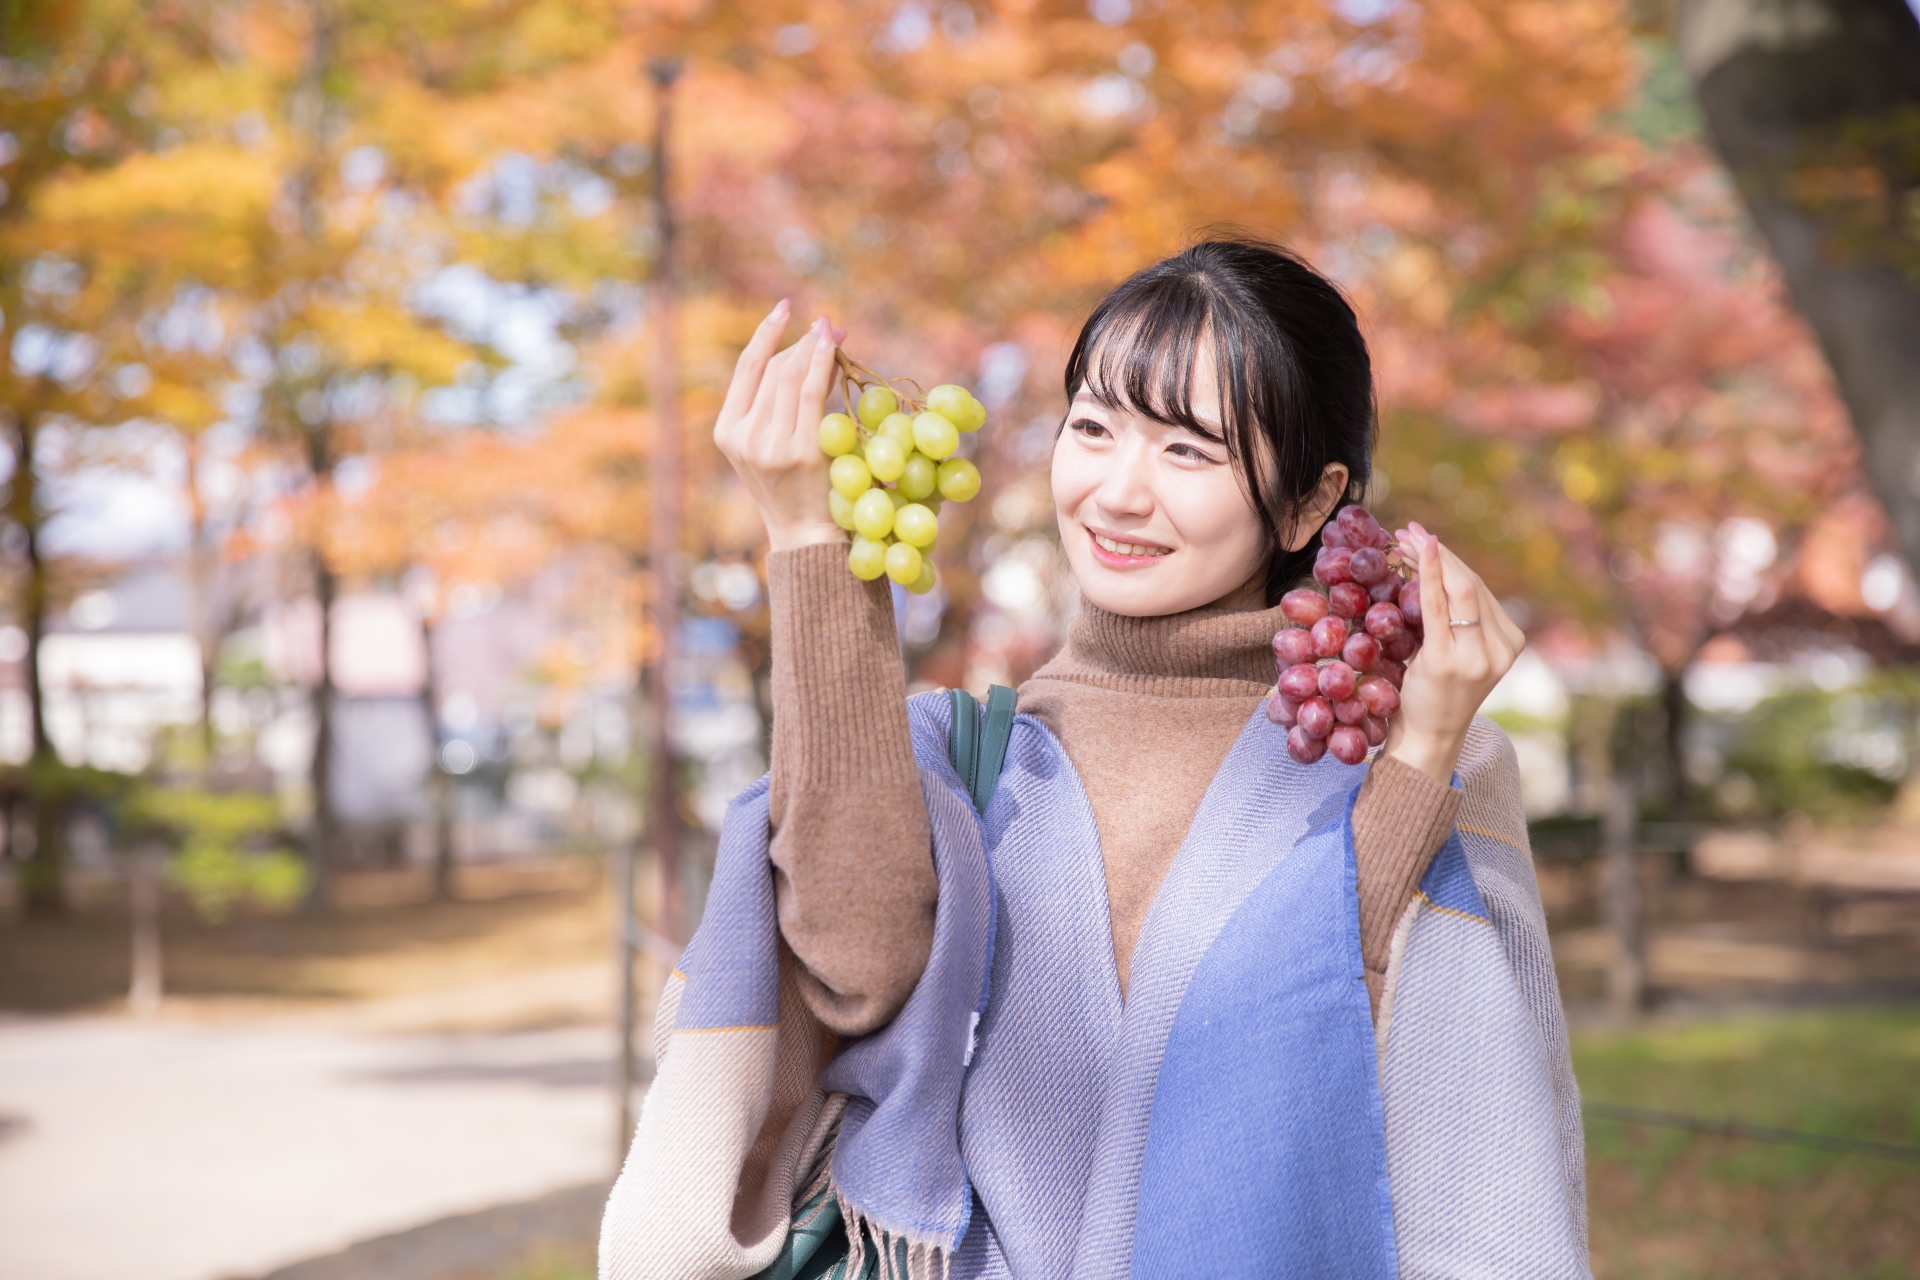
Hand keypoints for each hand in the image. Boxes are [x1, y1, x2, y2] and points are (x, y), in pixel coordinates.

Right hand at [712, 301, 847, 552]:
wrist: (806, 535)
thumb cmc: (793, 488)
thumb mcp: (770, 445)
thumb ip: (777, 405)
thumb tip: (808, 349)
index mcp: (727, 432)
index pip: (746, 370)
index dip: (765, 334)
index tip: (784, 309)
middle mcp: (744, 436)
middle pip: (773, 370)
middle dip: (801, 342)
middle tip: (827, 326)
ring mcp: (771, 445)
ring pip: (791, 377)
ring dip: (815, 349)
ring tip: (833, 334)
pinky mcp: (801, 451)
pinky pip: (813, 394)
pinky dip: (823, 364)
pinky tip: (834, 347)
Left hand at [1382, 527, 1525, 786]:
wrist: (1428, 736)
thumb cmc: (1436, 691)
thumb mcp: (1459, 651)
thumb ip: (1461, 618)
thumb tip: (1439, 566)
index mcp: (1510, 643)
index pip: (1479, 589)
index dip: (1450, 559)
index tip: (1423, 536)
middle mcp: (1501, 648)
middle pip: (1470, 585)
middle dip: (1439, 553)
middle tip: (1408, 530)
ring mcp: (1478, 657)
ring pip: (1458, 590)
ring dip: (1428, 559)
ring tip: (1401, 540)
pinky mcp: (1449, 661)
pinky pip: (1438, 607)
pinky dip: (1428, 574)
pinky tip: (1417, 551)